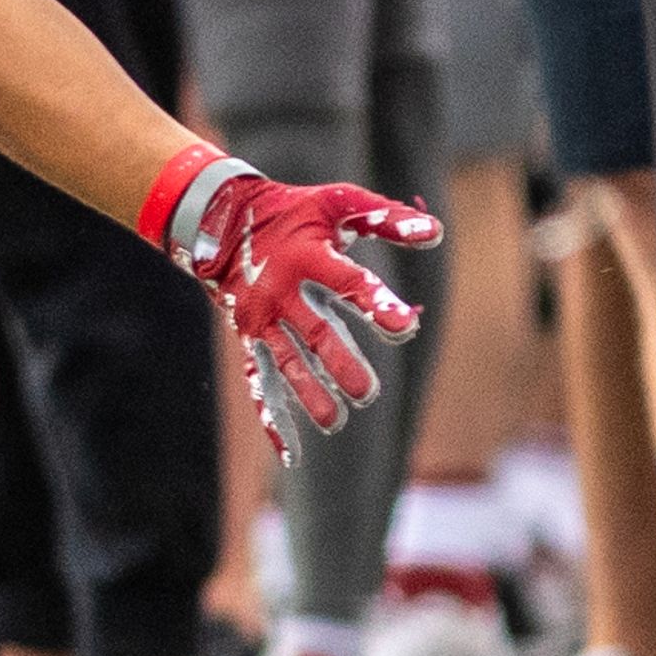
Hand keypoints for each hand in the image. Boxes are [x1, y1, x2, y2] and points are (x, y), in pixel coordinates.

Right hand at [148, 150, 439, 461]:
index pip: (348, 284)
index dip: (377, 305)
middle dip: (339, 363)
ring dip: (309, 393)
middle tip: (366, 391)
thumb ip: (386, 219)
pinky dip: (272, 416)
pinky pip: (260, 381)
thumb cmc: (294, 211)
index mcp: (307, 256)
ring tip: (336, 420)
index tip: (405, 327)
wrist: (220, 219)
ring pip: (287, 362)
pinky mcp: (249, 337)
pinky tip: (291, 452)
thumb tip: (435, 234)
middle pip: (314, 334)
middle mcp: (281, 291)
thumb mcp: (337, 203)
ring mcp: (261, 318)